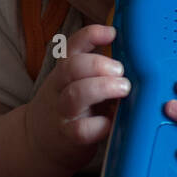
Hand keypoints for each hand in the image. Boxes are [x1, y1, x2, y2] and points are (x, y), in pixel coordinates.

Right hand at [26, 24, 129, 172]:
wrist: (39, 143)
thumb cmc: (70, 107)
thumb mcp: (77, 82)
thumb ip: (99, 70)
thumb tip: (137, 55)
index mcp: (65, 71)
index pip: (72, 46)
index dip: (90, 35)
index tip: (112, 33)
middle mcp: (61, 88)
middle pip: (71, 67)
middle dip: (98, 64)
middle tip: (120, 71)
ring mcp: (63, 112)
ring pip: (75, 95)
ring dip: (102, 88)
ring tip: (123, 89)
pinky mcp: (69, 137)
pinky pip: (81, 129)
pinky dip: (99, 124)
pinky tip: (112, 122)